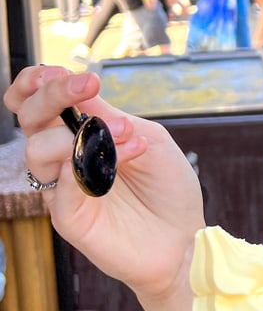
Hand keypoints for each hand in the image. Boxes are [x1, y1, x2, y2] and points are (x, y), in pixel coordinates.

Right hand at [5, 66, 203, 300]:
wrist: (185, 239)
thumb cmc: (168, 188)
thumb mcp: (148, 137)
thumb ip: (110, 115)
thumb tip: (76, 87)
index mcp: (79, 134)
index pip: (36, 103)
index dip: (35, 83)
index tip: (57, 70)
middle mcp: (63, 159)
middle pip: (30, 119)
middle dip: (53, 94)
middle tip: (89, 83)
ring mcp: (62, 189)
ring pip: (37, 151)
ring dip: (83, 132)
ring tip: (129, 135)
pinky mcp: (68, 218)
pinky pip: (61, 187)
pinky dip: (88, 166)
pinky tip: (124, 159)